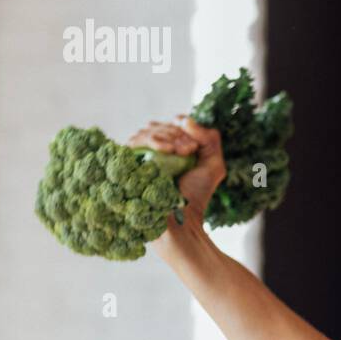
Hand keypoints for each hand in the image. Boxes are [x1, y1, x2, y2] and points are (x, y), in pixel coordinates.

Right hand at [127, 114, 225, 237]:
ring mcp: (138, 156)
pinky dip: (154, 142)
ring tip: (182, 152)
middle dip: (178, 134)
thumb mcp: (213, 163)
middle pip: (160, 125)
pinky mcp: (127, 163)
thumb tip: (185, 120)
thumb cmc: (196, 195)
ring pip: (147, 131)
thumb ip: (209, 138)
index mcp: (169, 147)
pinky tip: (168, 151)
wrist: (181, 218)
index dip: (184, 128)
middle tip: (190, 149)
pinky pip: (135, 142)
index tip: (195, 145)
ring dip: (169, 137)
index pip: (172, 124)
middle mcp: (151, 150)